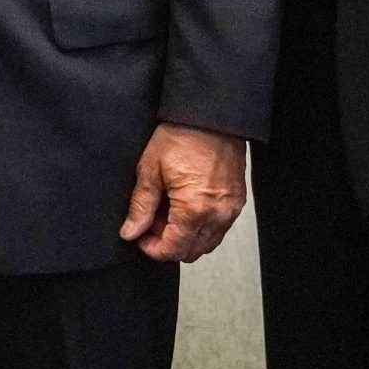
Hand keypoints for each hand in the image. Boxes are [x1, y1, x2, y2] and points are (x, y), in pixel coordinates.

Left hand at [118, 123, 245, 261]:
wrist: (211, 116)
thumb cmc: (182, 135)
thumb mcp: (150, 170)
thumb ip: (140, 206)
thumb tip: (130, 231)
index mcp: (194, 209)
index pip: (173, 250)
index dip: (152, 249)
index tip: (141, 237)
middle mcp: (217, 215)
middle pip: (191, 252)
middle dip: (168, 243)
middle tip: (152, 221)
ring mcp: (231, 209)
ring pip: (207, 243)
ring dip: (186, 236)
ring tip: (169, 211)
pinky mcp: (237, 201)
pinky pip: (219, 228)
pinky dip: (201, 226)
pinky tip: (186, 206)